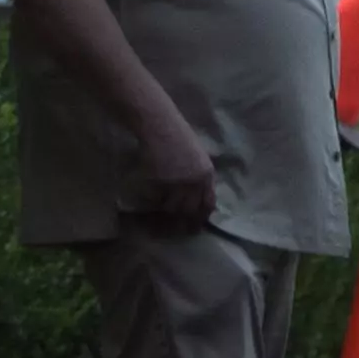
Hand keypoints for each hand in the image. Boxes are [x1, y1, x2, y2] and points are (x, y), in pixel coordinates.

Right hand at [134, 110, 219, 233]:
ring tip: (162, 216)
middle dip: (185, 222)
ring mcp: (177, 182)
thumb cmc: (179, 137)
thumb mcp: (198, 157)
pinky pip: (156, 199)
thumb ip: (200, 176)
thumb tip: (198, 197)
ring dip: (167, 213)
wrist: (161, 126)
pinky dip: (152, 202)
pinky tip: (150, 202)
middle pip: (190, 210)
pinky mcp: (159, 181)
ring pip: (172, 207)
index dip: (202, 216)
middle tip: (179, 231)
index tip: (196, 225)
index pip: (208, 203)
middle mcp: (195, 181)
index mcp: (207, 174)